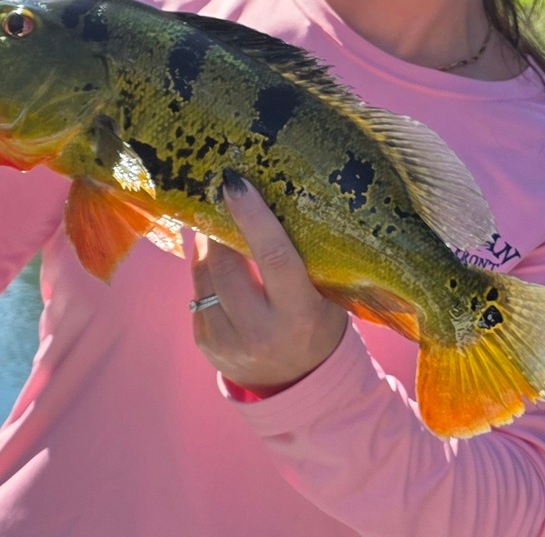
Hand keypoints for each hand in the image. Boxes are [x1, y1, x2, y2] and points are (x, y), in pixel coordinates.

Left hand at [189, 172, 349, 393]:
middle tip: (219, 196)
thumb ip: (300, 260)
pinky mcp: (207, 346)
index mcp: (299, 314)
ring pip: (205, 280)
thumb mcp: (325, 293)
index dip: (253, 218)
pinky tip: (212, 257)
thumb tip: (271, 205)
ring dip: (205, 247)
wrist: (300, 381)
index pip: (274, 257)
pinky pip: (198, 296)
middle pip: (228, 266)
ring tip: (212, 222)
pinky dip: (204, 271)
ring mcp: (228, 343)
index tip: (236, 184)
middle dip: (219, 228)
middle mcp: (260, 331)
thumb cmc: (320, 321)